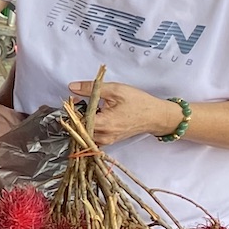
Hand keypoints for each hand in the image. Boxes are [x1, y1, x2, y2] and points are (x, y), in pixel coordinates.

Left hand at [67, 80, 185, 144]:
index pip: (77, 121)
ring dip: (81, 122)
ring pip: (84, 134)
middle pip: (78, 129)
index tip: (73, 100)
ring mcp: (106, 141)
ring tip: (86, 109)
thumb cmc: (139, 103)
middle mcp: (104, 136)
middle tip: (78, 103)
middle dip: (75, 116)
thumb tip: (72, 87)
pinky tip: (92, 117)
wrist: (156, 116)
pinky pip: (92, 137)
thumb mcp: (116, 90)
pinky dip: (88, 128)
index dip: (72, 110)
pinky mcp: (109, 141)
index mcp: (105, 124)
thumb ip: (92, 88)